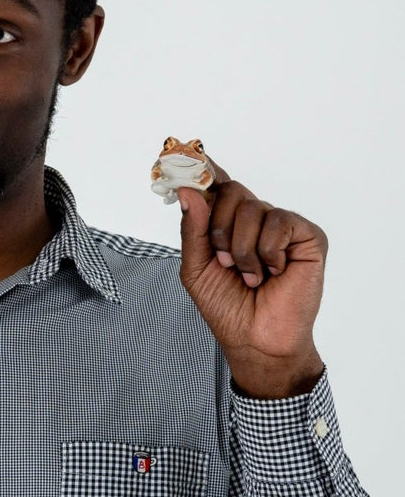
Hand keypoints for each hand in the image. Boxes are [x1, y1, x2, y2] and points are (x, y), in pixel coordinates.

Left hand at [178, 159, 326, 398]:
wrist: (255, 339)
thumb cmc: (227, 306)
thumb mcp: (195, 267)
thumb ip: (192, 229)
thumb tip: (189, 191)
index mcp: (228, 222)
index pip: (217, 184)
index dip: (205, 170)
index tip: (188, 157)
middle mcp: (256, 218)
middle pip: (232, 190)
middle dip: (219, 228)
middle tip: (224, 261)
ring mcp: (282, 225)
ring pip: (253, 207)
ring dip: (241, 248)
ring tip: (250, 275)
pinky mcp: (308, 236)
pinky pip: (279, 222)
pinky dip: (268, 252)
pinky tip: (273, 271)